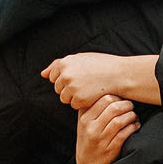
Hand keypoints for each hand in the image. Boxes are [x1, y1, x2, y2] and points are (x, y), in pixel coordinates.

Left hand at [43, 52, 161, 109]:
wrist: (120, 74)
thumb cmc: (102, 65)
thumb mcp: (80, 58)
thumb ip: (59, 64)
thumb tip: (42, 74)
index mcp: (65, 62)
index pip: (53, 76)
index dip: (66, 78)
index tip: (78, 77)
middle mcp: (65, 74)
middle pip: (58, 88)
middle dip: (69, 88)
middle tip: (86, 84)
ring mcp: (71, 87)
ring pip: (65, 98)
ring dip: (75, 96)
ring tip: (89, 89)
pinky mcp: (78, 99)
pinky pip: (74, 105)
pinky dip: (82, 103)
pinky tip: (93, 94)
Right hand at [74, 96, 138, 163]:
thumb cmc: (88, 139)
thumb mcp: (84, 123)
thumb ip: (91, 107)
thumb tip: (106, 88)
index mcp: (85, 119)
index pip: (103, 99)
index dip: (117, 96)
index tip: (121, 98)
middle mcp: (91, 128)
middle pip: (113, 108)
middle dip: (126, 104)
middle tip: (131, 105)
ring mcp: (101, 140)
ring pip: (120, 120)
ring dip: (131, 115)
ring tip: (134, 116)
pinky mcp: (110, 150)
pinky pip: (125, 134)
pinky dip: (133, 127)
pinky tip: (135, 125)